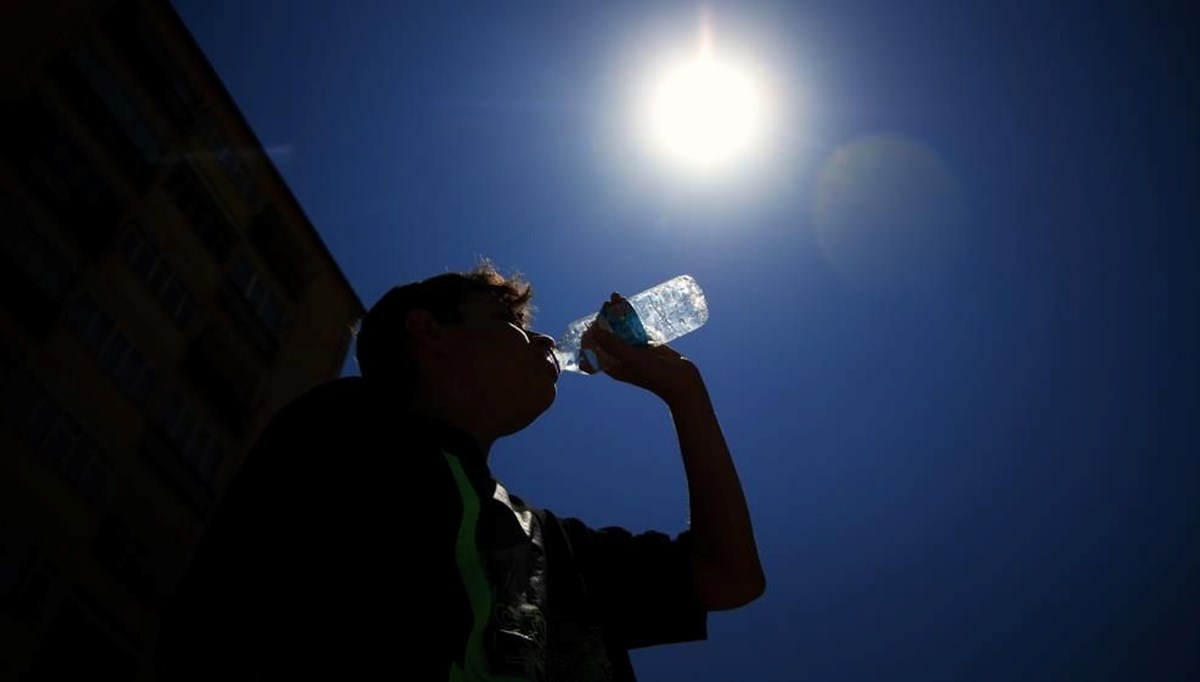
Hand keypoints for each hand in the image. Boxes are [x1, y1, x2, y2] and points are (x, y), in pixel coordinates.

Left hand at [580, 293, 703, 403]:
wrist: (683, 382)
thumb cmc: (656, 375)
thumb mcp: (632, 359)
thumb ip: (614, 345)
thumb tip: (594, 330)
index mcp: (613, 366)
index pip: (594, 349)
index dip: (591, 334)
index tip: (593, 320)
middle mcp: (621, 358)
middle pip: (608, 335)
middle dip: (605, 319)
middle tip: (606, 304)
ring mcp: (635, 350)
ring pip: (622, 328)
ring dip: (618, 314)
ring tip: (616, 297)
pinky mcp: (648, 344)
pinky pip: (636, 327)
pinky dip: (632, 316)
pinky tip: (630, 304)